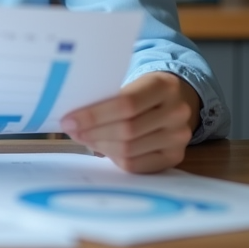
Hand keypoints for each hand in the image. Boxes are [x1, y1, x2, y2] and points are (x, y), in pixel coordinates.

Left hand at [59, 72, 200, 173]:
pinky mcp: (175, 156)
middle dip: (93, 132)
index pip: (126, 103)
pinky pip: (137, 165)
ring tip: (85, 139)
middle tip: (73, 131)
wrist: (177, 100)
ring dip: (100, 146)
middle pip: (127, 129)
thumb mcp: (132, 82)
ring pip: (129, 150)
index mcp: (163, 86)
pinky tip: (103, 149)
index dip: (94, 114)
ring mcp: (179, 137)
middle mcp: (176, 112)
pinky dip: (114, 158)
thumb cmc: (144, 90)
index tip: (69, 119)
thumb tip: (73, 119)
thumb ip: (109, 97)